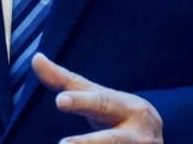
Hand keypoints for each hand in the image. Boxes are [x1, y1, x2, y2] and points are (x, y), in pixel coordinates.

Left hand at [34, 52, 163, 142]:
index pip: (102, 104)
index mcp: (131, 110)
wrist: (156, 143)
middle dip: (88, 143)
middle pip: (112, 140)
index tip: (60, 101)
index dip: (81, 102)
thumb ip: (67, 82)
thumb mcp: (100, 98)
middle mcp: (138, 136)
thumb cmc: (119, 116)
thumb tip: (36, 58)